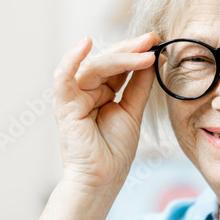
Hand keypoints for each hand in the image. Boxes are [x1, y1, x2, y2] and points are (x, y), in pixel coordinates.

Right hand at [52, 33, 157, 191]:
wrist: (103, 180)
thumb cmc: (114, 151)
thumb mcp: (133, 111)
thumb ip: (140, 85)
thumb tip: (153, 59)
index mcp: (100, 91)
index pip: (118, 65)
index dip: (136, 52)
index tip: (156, 40)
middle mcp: (85, 91)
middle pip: (106, 61)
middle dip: (130, 49)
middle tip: (152, 39)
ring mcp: (73, 97)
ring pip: (94, 67)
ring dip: (120, 57)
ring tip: (145, 52)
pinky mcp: (64, 106)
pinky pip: (63, 77)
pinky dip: (72, 59)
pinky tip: (86, 44)